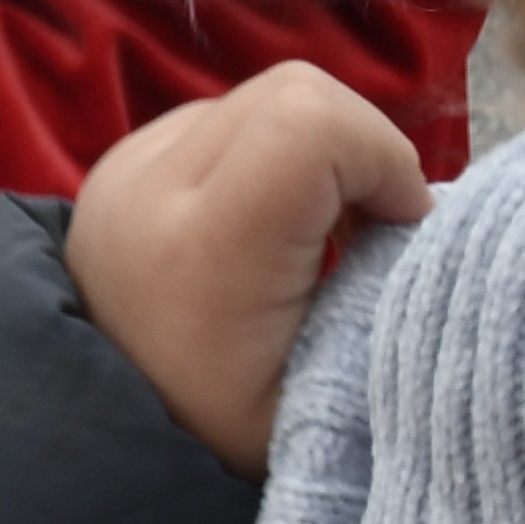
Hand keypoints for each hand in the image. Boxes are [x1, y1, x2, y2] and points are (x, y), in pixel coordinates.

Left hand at [66, 66, 431, 476]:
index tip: (398, 231)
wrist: (93, 429)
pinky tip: (272, 226)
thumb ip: (381, 306)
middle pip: (295, 90)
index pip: (312, 121)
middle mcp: (154, 182)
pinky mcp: (123, 156)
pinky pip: (224, 115)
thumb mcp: (320, 399)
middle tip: (373, 234)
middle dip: (362, 150)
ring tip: (323, 235)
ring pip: (262, 95)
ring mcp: (130, 160)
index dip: (383, 158)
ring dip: (317, 151)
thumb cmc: (218, 433)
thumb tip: (431, 233)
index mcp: (207, 247)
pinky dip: (272, 155)